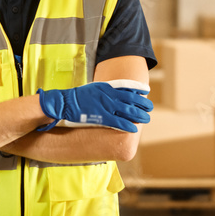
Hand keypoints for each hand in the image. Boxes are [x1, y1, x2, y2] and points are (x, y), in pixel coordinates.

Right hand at [36, 82, 151, 132]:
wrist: (64, 103)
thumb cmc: (77, 97)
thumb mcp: (93, 88)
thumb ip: (104, 90)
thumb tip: (113, 92)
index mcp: (106, 87)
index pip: (126, 87)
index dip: (138, 89)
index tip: (146, 91)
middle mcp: (108, 96)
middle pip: (131, 100)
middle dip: (142, 104)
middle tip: (150, 107)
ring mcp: (105, 106)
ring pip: (128, 111)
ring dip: (139, 115)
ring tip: (146, 118)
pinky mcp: (101, 117)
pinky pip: (118, 122)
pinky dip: (127, 125)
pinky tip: (134, 128)